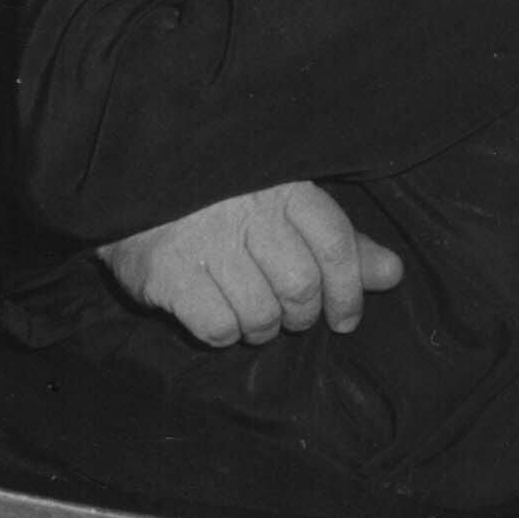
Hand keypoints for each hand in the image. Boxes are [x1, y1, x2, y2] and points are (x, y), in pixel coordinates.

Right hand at [98, 182, 403, 348]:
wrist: (127, 188)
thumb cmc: (215, 202)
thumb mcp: (279, 208)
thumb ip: (333, 243)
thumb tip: (392, 274)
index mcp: (280, 185)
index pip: (334, 243)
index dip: (347, 290)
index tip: (345, 319)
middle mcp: (244, 209)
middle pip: (300, 285)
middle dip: (302, 314)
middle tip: (290, 315)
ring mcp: (204, 242)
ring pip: (261, 314)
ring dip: (261, 327)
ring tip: (250, 313)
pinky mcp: (168, 273)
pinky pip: (218, 327)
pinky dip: (224, 332)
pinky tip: (215, 313)